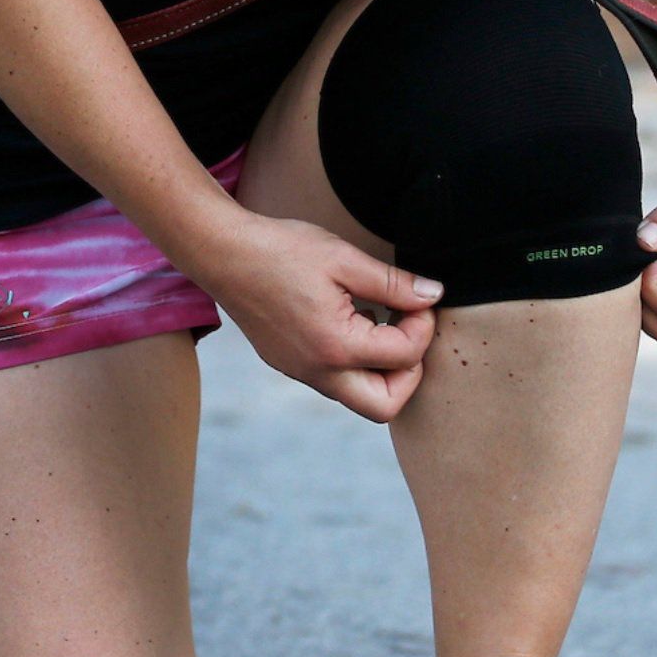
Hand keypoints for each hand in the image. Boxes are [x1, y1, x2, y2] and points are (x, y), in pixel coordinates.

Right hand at [178, 209, 442, 422]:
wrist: (223, 253)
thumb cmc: (281, 250)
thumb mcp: (345, 259)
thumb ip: (394, 284)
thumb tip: (433, 296)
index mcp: (336, 347)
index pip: (405, 357)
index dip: (423, 326)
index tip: (418, 298)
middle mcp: (318, 372)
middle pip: (386, 406)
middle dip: (409, 373)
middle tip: (408, 331)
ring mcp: (301, 373)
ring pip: (359, 397)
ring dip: (382, 369)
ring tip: (378, 320)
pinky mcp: (289, 365)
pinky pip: (335, 381)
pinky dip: (355, 362)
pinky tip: (350, 320)